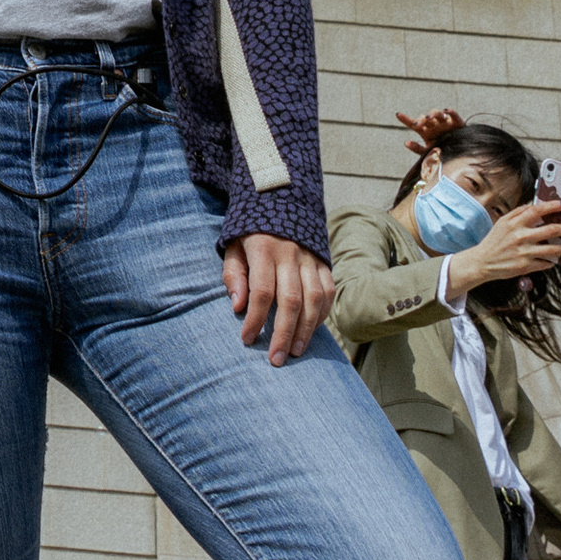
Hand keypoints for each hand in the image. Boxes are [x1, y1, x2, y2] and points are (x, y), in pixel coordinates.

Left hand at [224, 232, 333, 364]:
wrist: (279, 200)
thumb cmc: (249, 232)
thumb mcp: (232, 247)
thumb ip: (234, 275)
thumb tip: (237, 307)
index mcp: (263, 250)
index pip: (262, 291)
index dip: (255, 318)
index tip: (247, 339)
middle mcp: (290, 254)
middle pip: (291, 300)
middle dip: (284, 333)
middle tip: (276, 359)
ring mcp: (310, 258)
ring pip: (314, 298)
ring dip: (306, 329)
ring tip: (296, 351)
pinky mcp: (324, 262)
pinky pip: (328, 292)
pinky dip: (322, 314)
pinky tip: (311, 331)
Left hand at [395, 103, 466, 162]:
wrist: (461, 155)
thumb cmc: (443, 152)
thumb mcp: (429, 152)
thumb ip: (418, 149)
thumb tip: (406, 142)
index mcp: (426, 131)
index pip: (414, 124)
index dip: (406, 119)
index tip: (397, 114)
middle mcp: (434, 125)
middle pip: (426, 118)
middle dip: (421, 120)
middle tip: (418, 125)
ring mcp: (445, 122)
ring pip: (437, 113)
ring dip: (432, 114)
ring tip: (428, 118)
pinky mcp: (457, 122)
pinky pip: (454, 114)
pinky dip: (450, 111)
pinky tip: (446, 110)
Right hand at [443, 198, 560, 295]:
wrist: (483, 262)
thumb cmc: (494, 241)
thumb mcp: (502, 222)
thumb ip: (517, 213)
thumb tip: (532, 206)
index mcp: (515, 223)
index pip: (537, 211)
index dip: (551, 206)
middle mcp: (521, 237)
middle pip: (551, 230)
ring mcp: (524, 252)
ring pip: (553, 250)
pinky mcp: (526, 266)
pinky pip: (545, 263)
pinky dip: (553, 261)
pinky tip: (559, 259)